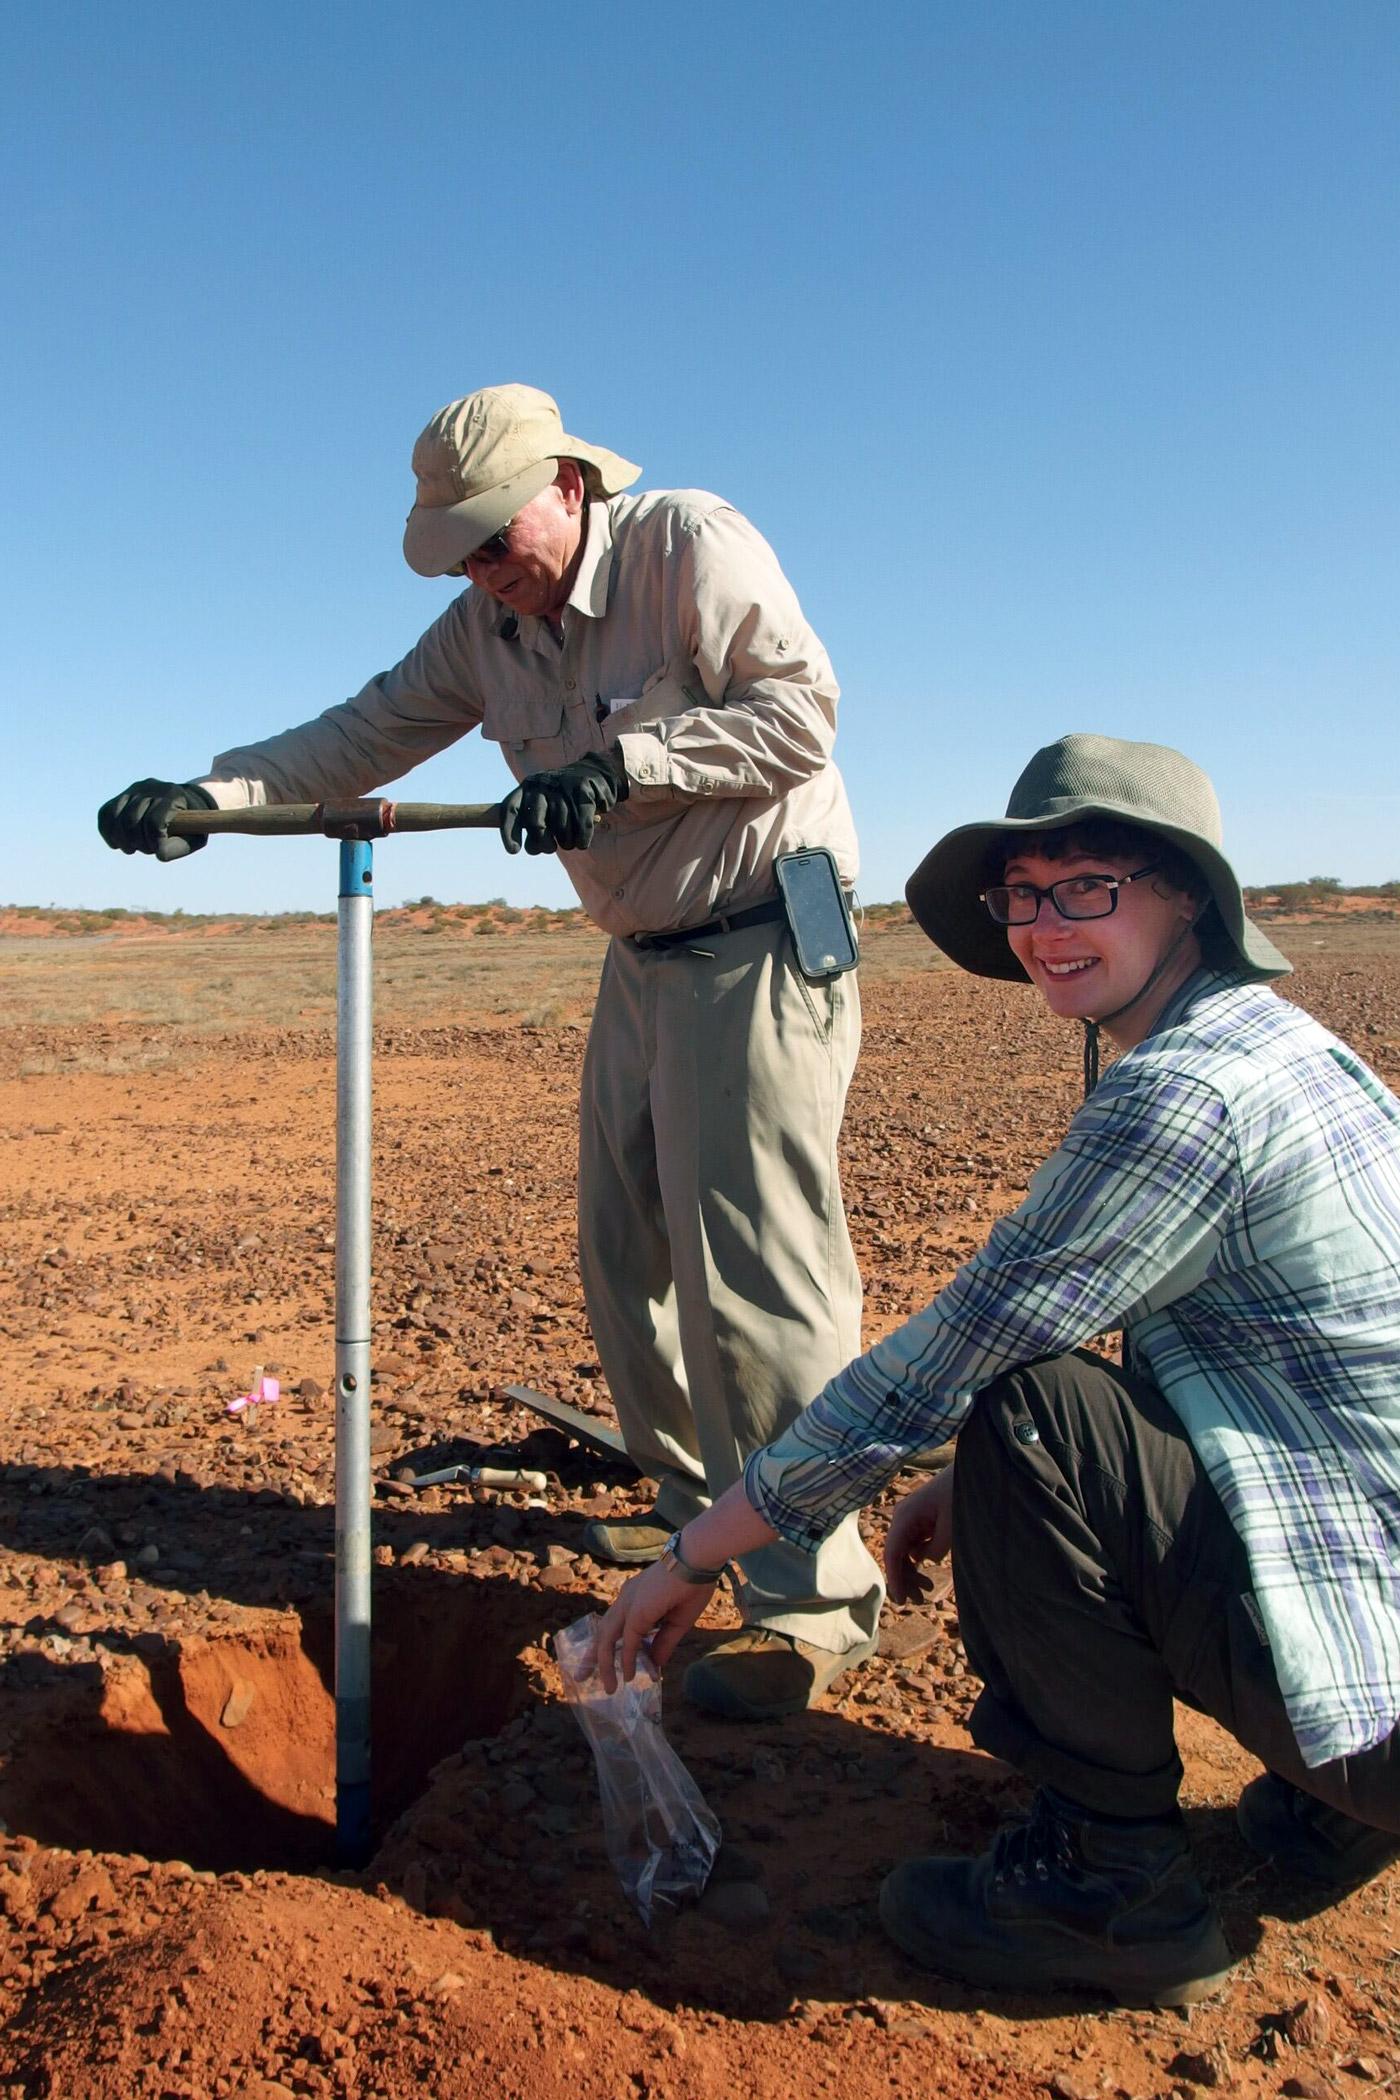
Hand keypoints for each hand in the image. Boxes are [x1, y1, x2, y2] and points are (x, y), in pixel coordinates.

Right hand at [97, 780, 216, 861]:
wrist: (187, 802)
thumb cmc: (193, 824)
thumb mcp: (195, 837)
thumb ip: (178, 847)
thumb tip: (158, 854)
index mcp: (172, 795)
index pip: (154, 821)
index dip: (153, 841)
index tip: (157, 850)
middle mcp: (151, 787)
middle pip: (133, 819)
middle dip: (137, 842)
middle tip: (147, 850)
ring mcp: (134, 789)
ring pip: (117, 816)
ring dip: (122, 840)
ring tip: (132, 849)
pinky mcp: (122, 795)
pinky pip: (105, 812)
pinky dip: (107, 831)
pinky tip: (115, 844)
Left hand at [499, 752, 625, 855]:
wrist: (593, 772)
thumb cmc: (562, 798)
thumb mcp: (542, 804)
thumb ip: (530, 824)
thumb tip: (527, 848)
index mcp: (527, 788)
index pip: (510, 809)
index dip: (509, 832)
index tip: (514, 851)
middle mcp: (542, 785)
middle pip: (535, 823)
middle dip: (541, 842)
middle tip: (549, 849)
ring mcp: (563, 787)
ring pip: (561, 826)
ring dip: (566, 842)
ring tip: (568, 842)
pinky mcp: (584, 791)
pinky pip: (581, 824)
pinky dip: (582, 839)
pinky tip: (582, 843)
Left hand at [595, 1558, 716, 1693]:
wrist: (697, 1561)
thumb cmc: (692, 1585)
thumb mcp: (678, 1622)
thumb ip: (664, 1643)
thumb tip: (655, 1665)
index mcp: (633, 1597)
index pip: (614, 1626)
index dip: (609, 1646)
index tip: (607, 1665)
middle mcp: (625, 1599)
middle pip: (602, 1632)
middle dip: (592, 1656)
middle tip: (581, 1676)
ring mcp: (628, 1604)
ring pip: (608, 1639)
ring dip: (605, 1665)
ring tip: (608, 1688)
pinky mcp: (636, 1611)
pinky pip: (628, 1641)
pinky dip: (627, 1660)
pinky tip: (628, 1677)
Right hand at [884, 1463, 955, 1604]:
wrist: (975, 1471)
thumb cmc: (962, 1494)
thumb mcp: (952, 1527)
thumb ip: (935, 1548)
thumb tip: (923, 1559)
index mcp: (906, 1516)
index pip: (893, 1552)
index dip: (895, 1578)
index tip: (901, 1600)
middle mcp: (903, 1516)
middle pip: (895, 1554)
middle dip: (904, 1578)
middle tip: (919, 1600)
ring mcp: (911, 1518)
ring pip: (904, 1551)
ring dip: (911, 1570)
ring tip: (927, 1589)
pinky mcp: (922, 1520)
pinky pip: (914, 1544)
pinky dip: (919, 1559)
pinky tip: (928, 1570)